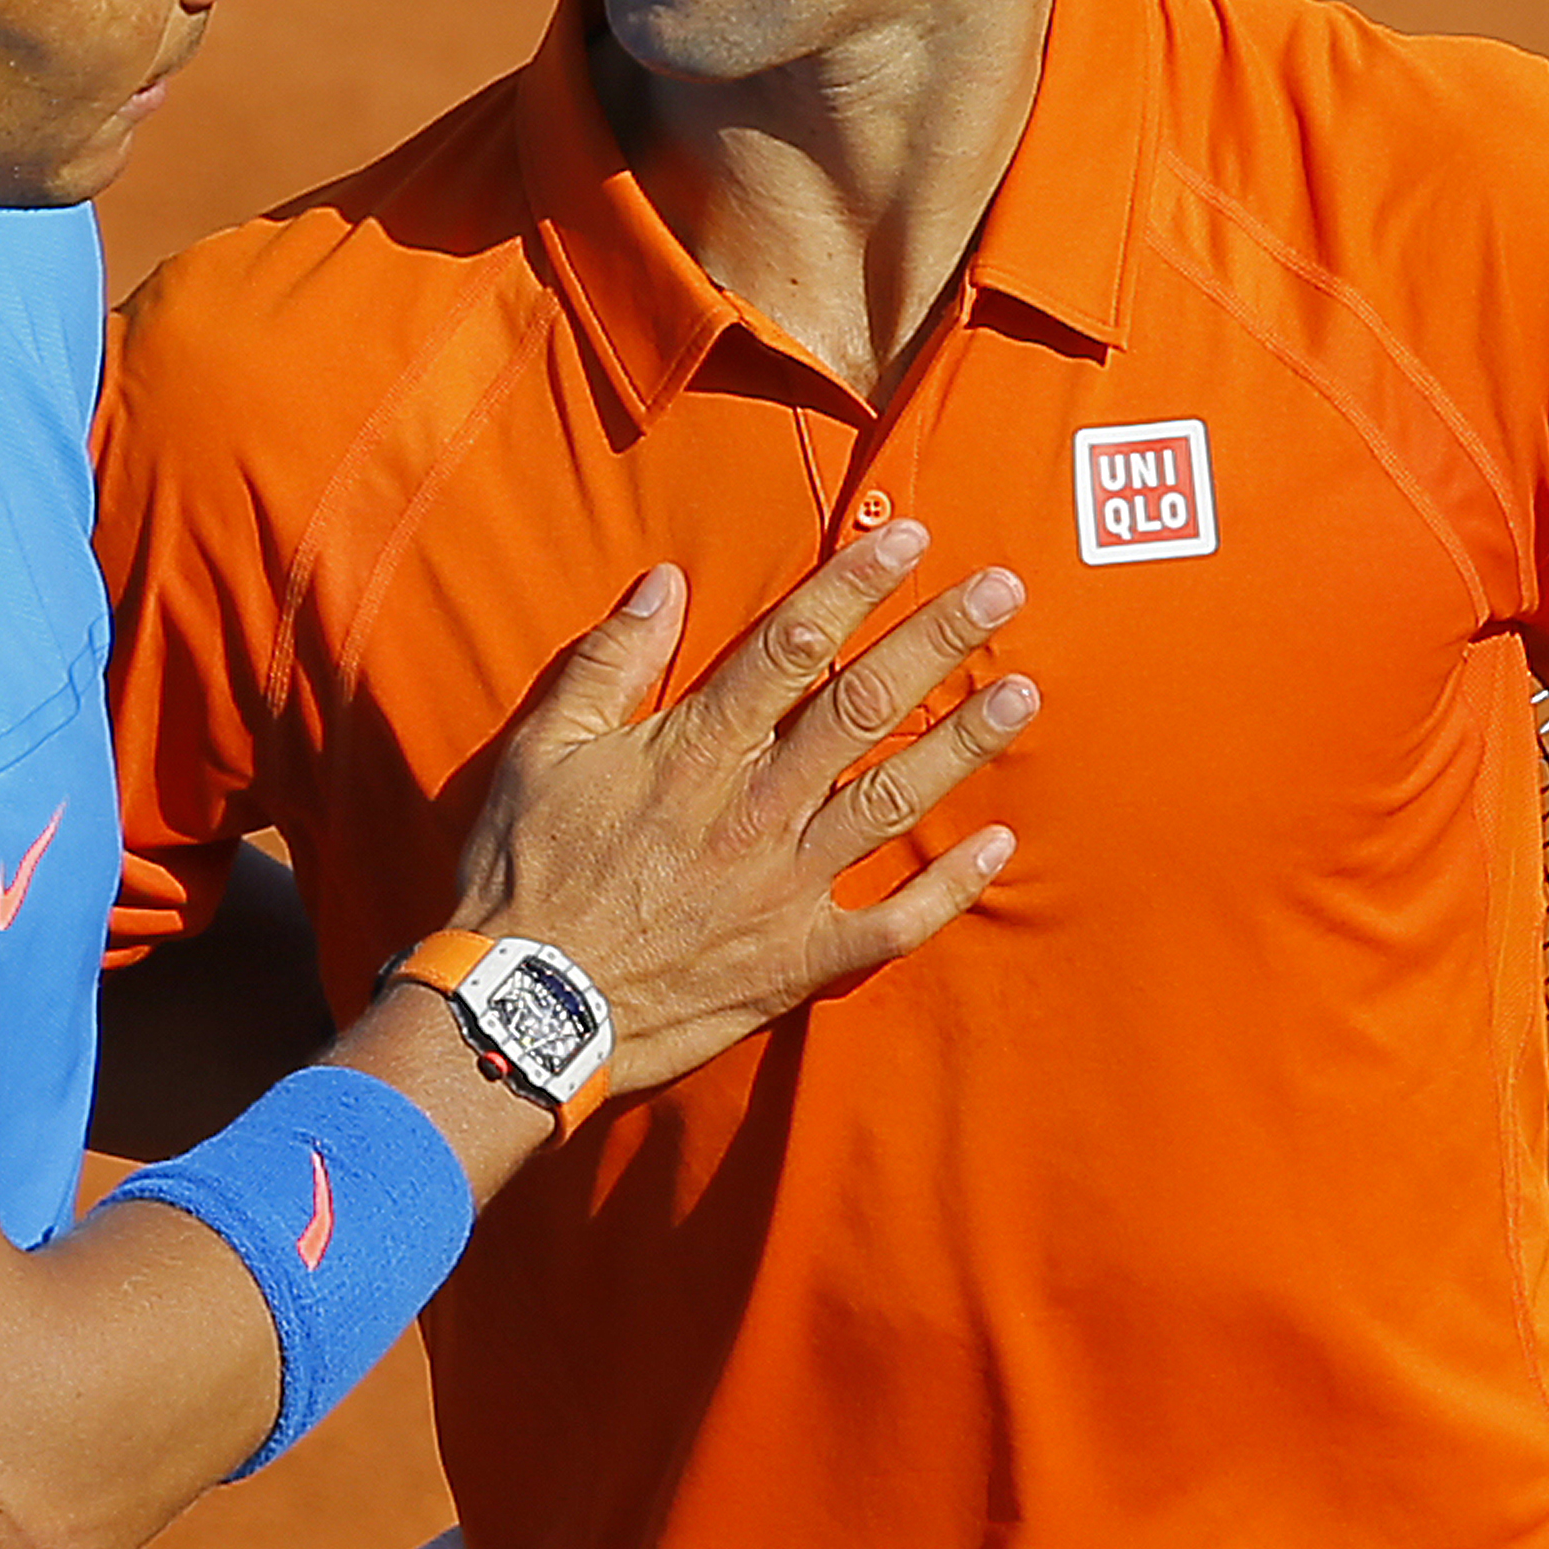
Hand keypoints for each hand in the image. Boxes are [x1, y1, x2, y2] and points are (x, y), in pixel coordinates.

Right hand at [443, 525, 1032, 1094]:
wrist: (528, 1008)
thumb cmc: (525, 875)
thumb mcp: (542, 752)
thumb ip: (609, 664)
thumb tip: (664, 583)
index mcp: (695, 751)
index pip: (791, 647)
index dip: (855, 586)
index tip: (912, 541)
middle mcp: (755, 809)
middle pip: (863, 708)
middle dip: (937, 641)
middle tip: (1003, 592)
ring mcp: (784, 887)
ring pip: (893, 802)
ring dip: (963, 745)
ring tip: (1023, 694)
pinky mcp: (796, 960)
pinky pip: (891, 925)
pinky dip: (950, 890)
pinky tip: (999, 846)